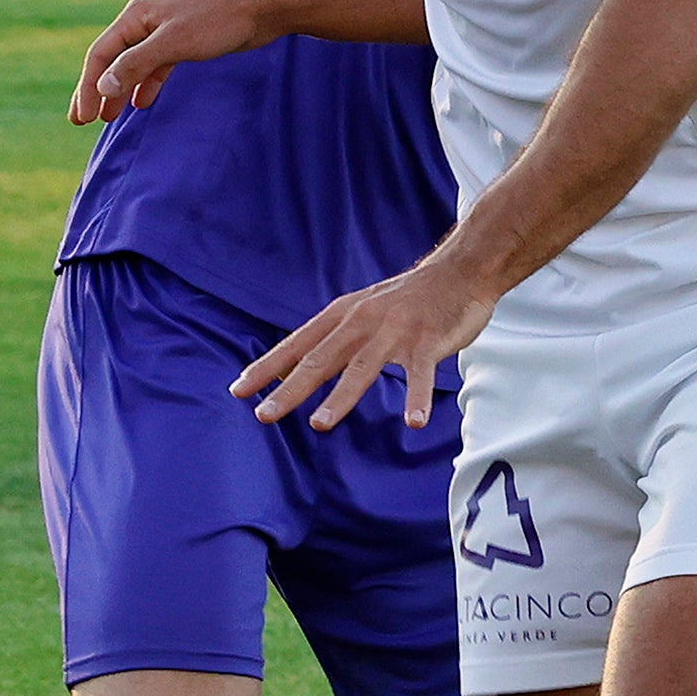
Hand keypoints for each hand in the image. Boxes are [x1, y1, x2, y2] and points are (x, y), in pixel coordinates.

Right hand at [71, 0, 273, 121]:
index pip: (100, 55)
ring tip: (108, 116)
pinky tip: (142, 102)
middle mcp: (145, 22)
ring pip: (133, 65)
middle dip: (96, 90)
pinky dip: (147, 83)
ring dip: (119, 90)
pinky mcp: (185, 41)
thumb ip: (137, 64)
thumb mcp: (173, 43)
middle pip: (112, 60)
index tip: (82, 117)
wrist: (261, 6)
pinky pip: (156, 66)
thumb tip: (103, 87)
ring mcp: (165, 31)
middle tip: (82, 120)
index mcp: (135, 17)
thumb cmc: (217, 19)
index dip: (88, 87)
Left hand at [231, 256, 496, 431]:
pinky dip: (416, 398)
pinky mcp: (427, 341)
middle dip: (289, 389)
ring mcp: (395, 332)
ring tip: (319, 424)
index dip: (266, 369)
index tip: (237, 391)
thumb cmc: (406, 300)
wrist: (458, 272)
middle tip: (263, 415)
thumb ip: (330, 340)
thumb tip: (287, 371)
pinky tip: (412, 422)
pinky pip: (420, 374)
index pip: (296, 346)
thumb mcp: (361, 312)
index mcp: (342, 316)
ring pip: (362, 367)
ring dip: (340, 396)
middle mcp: (362, 322)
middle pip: (320, 359)